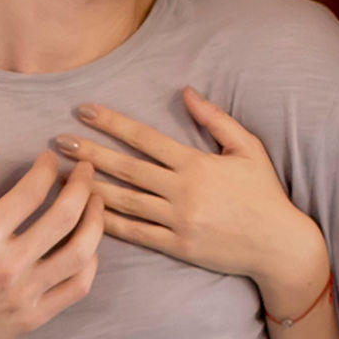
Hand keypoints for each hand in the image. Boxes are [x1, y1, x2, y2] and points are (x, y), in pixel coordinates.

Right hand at [0, 146, 106, 338]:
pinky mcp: (31, 319)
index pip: (32, 191)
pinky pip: (76, 288)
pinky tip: (88, 247)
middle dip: (82, 185)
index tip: (49, 159)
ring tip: (96, 202)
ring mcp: (24, 295)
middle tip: (84, 171)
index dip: (46, 168)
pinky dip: (90, 264)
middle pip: (66, 215)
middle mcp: (8, 266)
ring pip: (81, 252)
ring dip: (96, 221)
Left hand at [62, 88, 330, 316]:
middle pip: (126, 169)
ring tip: (61, 177)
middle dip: (89, 154)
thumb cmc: (264, 193)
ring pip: (125, 202)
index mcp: (196, 163)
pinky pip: (137, 234)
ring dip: (90, 188)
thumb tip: (185, 92)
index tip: (83, 110)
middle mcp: (183, 191)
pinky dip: (109, 223)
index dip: (112, 122)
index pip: (145, 138)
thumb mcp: (248, 148)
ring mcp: (178, 221)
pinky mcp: (178, 247)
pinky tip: (84, 213)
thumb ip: (215, 119)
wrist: (279, 245)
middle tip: (58, 142)